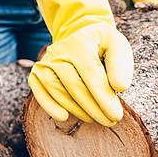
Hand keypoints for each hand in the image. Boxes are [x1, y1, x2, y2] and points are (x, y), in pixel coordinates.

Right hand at [29, 0, 133, 125]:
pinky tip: (65, 117)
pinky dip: (51, 107)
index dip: (104, 98)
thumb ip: (120, 65)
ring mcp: (45, 62)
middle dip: (94, 108)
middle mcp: (58, 51)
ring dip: (77, 110)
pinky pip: (41, 93)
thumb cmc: (102, 45)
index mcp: (81, 42)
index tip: (116, 116)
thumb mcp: (117, 46)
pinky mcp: (37, 73)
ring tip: (95, 118)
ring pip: (59, 92)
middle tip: (109, 121)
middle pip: (75, 86)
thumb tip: (120, 88)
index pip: (92, 75)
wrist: (79, 35)